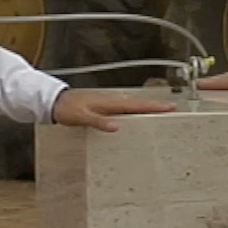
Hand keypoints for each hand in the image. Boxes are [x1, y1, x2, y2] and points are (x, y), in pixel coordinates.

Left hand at [50, 88, 176, 131]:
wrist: (54, 102)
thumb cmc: (67, 109)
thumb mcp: (81, 117)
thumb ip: (98, 122)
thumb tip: (116, 126)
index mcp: (110, 103)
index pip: (136, 105)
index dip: (154, 107)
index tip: (170, 107)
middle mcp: (112, 101)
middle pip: (139, 103)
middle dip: (156, 106)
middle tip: (173, 110)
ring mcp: (109, 103)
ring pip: (133, 105)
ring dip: (146, 108)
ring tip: (161, 113)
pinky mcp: (105, 107)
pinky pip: (125, 109)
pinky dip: (135, 111)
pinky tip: (137, 118)